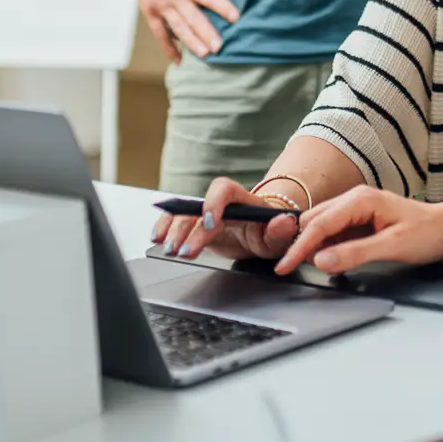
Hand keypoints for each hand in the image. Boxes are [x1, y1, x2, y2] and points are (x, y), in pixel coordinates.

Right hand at [133, 0, 239, 61]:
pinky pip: (160, 34)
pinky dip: (168, 48)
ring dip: (191, 43)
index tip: (236, 17)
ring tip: (205, 54)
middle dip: (206, 33)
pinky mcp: (151, 13)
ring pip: (178, 28)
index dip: (222, 7)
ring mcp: (162, 7)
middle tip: (219, 47)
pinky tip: (179, 60)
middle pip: (193, 18)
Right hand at [150, 177, 298, 261]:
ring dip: (172, 230)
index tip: (210, 224)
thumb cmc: (271, 231)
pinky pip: (176, 222)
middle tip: (182, 251)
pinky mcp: (196, 226)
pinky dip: (165, 228)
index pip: (224, 190)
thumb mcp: (281, 236)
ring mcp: (206, 214)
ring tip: (168, 248)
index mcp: (242, 200)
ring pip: (183, 215)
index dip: (213, 204)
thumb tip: (284, 221)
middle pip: (197, 206)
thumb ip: (281, 230)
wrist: (263, 233)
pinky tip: (158, 238)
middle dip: (187, 229)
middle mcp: (220, 204)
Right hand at [273, 186, 442, 276]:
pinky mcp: (362, 220)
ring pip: (322, 226)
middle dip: (299, 244)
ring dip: (312, 246)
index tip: (283, 266)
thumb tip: (321, 261)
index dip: (298, 247)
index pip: (318, 224)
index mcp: (360, 200)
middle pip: (314, 221)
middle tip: (286, 269)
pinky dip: (327, 247)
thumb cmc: (429, 233)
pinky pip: (335, 233)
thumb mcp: (391, 247)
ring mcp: (358, 208)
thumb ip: (354, 254)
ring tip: (300, 266)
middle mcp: (355, 199)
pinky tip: (327, 261)